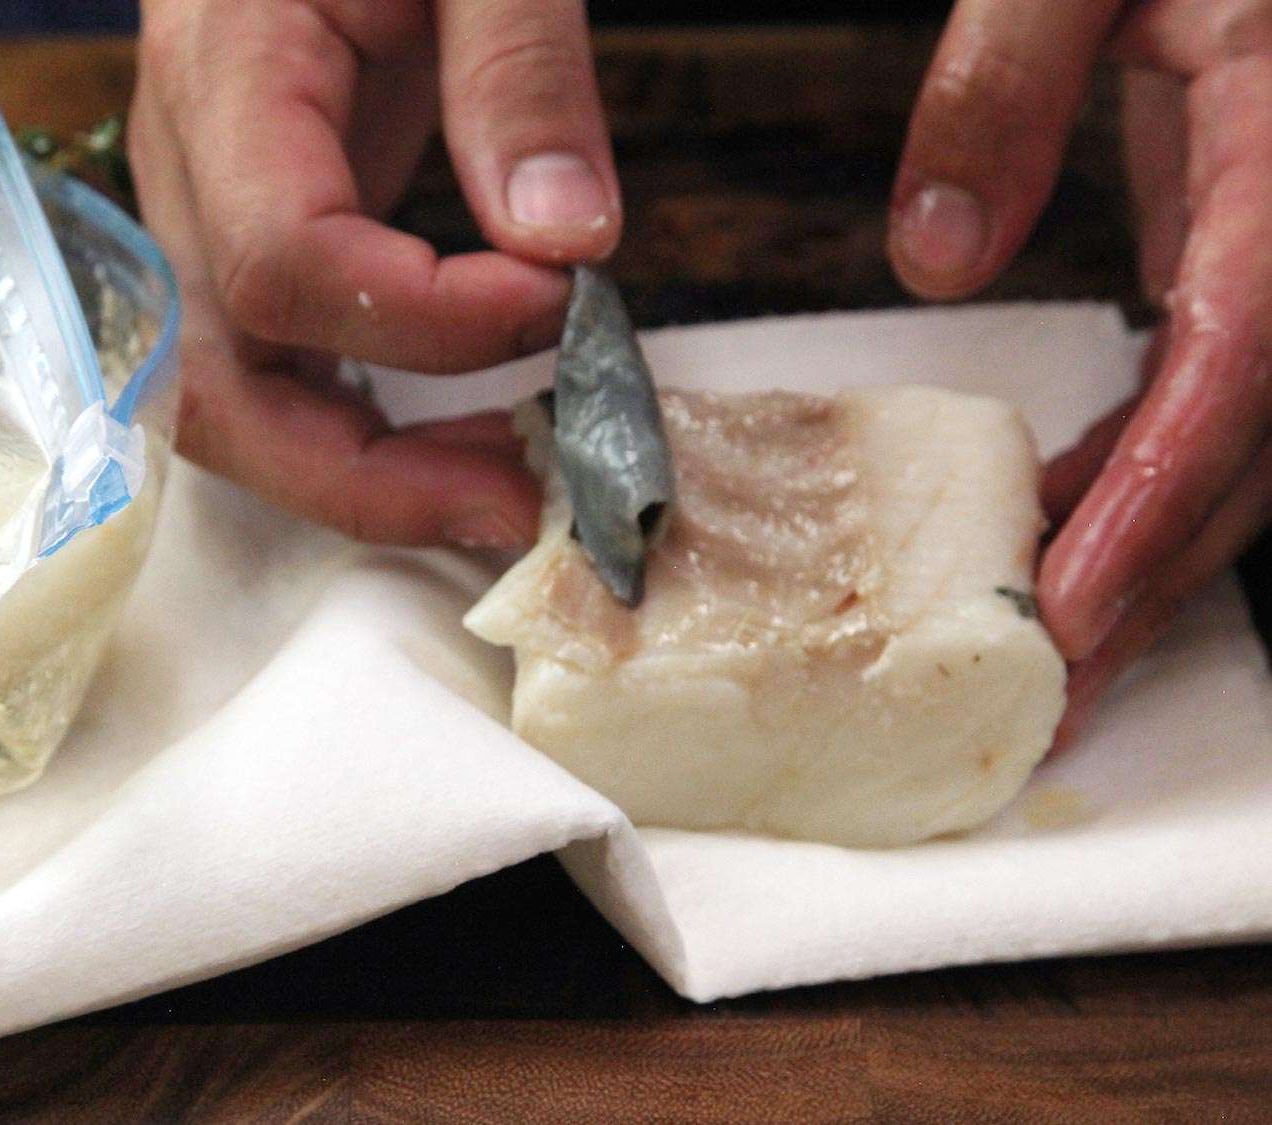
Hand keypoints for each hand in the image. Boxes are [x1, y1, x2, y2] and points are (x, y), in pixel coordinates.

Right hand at [129, 0, 619, 545]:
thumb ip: (519, 69)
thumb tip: (569, 240)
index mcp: (226, 74)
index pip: (285, 260)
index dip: (426, 318)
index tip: (561, 303)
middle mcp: (187, 169)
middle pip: (219, 385)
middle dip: (365, 477)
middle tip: (515, 505)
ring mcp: (206, 215)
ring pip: (236, 406)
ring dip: (365, 478)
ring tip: (501, 489)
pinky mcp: (250, 240)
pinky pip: (278, 373)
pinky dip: (362, 434)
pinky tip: (460, 442)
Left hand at [887, 0, 1270, 745]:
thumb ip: (1005, 79)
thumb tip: (936, 254)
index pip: (1246, 350)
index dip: (1165, 490)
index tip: (1073, 599)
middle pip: (1254, 439)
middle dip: (1152, 576)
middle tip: (1052, 691)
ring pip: (1244, 439)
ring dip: (1146, 549)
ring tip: (1050, 649)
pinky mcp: (1246, 254)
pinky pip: (1212, 396)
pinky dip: (1138, 474)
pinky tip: (1063, 522)